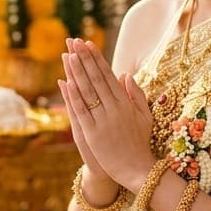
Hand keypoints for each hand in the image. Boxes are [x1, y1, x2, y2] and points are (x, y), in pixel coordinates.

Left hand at [59, 38, 155, 190]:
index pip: (109, 75)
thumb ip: (136, 95)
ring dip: (78, 72)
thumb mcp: (144, 116)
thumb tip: (125, 74)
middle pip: (97, 78)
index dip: (97, 59)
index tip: (89, 44)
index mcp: (126, 103)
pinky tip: (66, 83)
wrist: (137, 170)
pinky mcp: (93, 133)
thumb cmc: (140, 143)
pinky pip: (82, 111)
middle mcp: (115, 108)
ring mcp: (103, 120)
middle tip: (75, 41)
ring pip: (88, 91)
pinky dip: (74, 97)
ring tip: (69, 54)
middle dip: (85, 59)